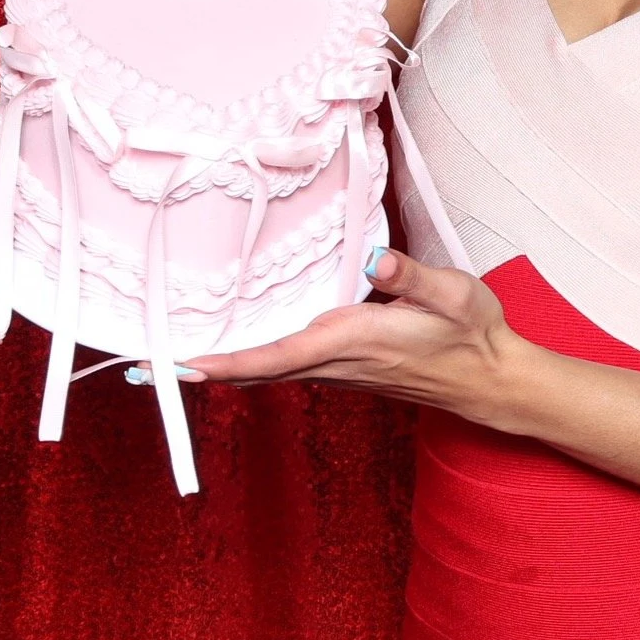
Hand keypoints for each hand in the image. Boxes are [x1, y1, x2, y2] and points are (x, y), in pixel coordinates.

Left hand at [159, 250, 527, 427]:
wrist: (492, 381)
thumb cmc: (473, 335)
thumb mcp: (454, 294)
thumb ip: (414, 275)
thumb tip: (374, 259)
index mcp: (355, 341)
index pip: (276, 357)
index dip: (227, 361)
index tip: (183, 364)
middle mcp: (338, 362)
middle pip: (258, 370)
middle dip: (207, 366)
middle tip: (148, 365)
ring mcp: (341, 370)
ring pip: (269, 370)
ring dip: (225, 364)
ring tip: (175, 353)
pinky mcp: (348, 368)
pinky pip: (287, 367)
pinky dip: (253, 360)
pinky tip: (236, 346)